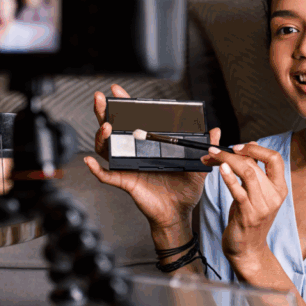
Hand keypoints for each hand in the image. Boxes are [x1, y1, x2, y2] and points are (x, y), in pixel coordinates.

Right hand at [84, 84, 215, 230]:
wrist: (179, 214)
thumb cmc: (185, 191)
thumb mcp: (198, 166)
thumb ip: (205, 147)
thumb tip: (215, 131)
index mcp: (149, 145)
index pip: (134, 121)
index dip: (125, 106)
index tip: (118, 91)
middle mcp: (135, 153)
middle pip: (114, 129)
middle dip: (104, 112)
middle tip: (101, 98)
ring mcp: (128, 167)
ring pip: (107, 149)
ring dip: (102, 137)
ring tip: (105, 127)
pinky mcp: (126, 182)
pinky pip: (107, 176)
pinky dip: (96, 170)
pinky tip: (89, 161)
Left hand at [204, 142, 287, 260]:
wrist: (248, 250)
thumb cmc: (249, 221)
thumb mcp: (257, 194)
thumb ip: (256, 172)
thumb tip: (251, 146)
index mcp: (279, 188)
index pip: (275, 158)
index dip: (256, 148)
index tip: (237, 146)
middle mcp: (274, 196)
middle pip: (255, 164)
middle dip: (231, 153)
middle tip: (213, 151)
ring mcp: (262, 206)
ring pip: (248, 173)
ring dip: (226, 160)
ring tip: (211, 156)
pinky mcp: (248, 215)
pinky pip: (239, 191)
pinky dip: (229, 177)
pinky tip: (220, 169)